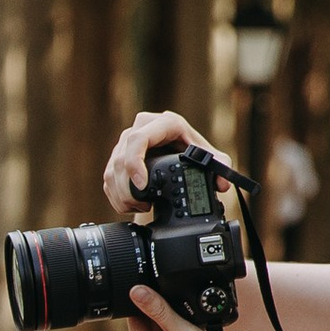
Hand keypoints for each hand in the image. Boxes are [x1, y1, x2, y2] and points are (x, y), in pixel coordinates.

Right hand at [104, 108, 229, 215]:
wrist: (181, 156)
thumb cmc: (196, 154)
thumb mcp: (212, 160)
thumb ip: (221, 168)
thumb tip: (222, 184)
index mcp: (166, 123)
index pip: (139, 139)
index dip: (135, 163)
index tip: (142, 186)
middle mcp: (143, 127)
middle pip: (121, 157)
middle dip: (128, 187)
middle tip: (142, 205)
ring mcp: (127, 140)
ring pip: (112, 170)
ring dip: (122, 194)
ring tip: (139, 207)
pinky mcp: (117, 155)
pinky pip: (108, 177)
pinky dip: (116, 196)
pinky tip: (130, 204)